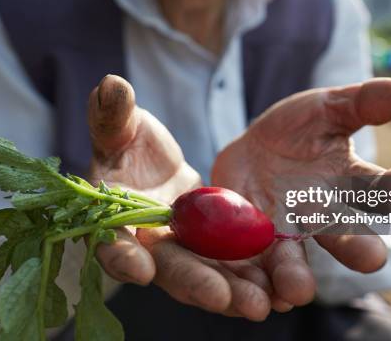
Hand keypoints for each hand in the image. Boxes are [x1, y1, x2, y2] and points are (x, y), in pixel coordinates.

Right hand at [88, 75, 288, 320]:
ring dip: (233, 292)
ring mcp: (184, 252)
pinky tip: (280, 289)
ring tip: (264, 303)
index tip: (136, 267)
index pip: (112, 239)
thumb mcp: (122, 126)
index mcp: (116, 217)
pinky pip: (233, 267)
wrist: (155, 163)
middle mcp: (148, 245)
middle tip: (223, 297)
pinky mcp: (213, 250)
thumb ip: (113, 116)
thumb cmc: (130, 142)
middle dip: (195, 284)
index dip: (119, 253)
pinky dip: (254, 278)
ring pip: (207, 277)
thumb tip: (110, 86)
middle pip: (169, 269)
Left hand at [212, 78, 390, 279]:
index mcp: (350, 184)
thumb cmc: (297, 129)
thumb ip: (362, 103)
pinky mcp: (252, 243)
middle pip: (345, 237)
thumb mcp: (326, 108)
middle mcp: (324, 216)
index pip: (379, 189)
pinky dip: (255, 282)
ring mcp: (286, 233)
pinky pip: (254, 267)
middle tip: (372, 258)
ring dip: (298, 277)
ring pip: (296, 263)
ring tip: (297, 290)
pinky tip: (255, 293)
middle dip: (358, 248)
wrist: (251, 149)